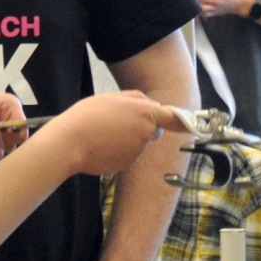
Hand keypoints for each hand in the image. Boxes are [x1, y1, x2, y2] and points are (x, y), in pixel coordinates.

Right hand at [46, 91, 180, 176]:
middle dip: (143, 128)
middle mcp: (146, 131)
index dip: (179, 121)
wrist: (70, 142)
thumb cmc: (87, 117)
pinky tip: (103, 147)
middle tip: (118, 124)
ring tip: (104, 134)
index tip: (190, 125)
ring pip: (138, 143)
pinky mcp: (127, 163)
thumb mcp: (110, 98)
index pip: (171, 116)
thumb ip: (134, 100)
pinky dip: (119, 152)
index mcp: (145, 111)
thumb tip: (150, 105)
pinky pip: (127, 155)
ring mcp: (138, 150)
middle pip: (152, 129)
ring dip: (127, 140)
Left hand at [193, 0, 248, 18]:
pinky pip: (205, 15)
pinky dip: (201, 13)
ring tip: (194, 4)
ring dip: (196, 6)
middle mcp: (214, 0)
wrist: (237, 2)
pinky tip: (199, 10)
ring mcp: (214, 8)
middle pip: (199, 0)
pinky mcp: (215, 13)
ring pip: (201, 8)